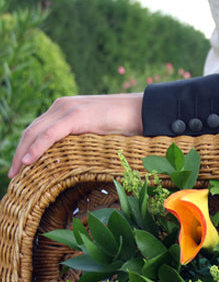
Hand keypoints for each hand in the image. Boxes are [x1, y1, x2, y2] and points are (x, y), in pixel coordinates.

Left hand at [9, 93, 143, 178]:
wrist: (143, 112)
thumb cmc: (125, 125)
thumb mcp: (95, 133)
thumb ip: (80, 140)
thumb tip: (71, 161)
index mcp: (64, 109)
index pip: (36, 129)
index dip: (25, 148)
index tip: (19, 168)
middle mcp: (61, 106)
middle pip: (30, 131)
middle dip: (18, 153)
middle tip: (12, 175)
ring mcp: (67, 109)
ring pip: (34, 133)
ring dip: (21, 154)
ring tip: (15, 173)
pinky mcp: (75, 116)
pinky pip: (49, 135)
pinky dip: (35, 149)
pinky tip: (27, 162)